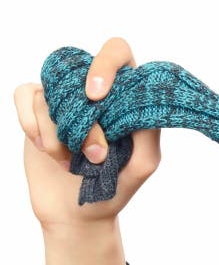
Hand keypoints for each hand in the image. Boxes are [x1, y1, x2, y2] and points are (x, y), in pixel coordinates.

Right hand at [15, 37, 161, 231]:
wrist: (77, 212)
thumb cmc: (116, 187)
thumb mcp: (142, 164)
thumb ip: (147, 132)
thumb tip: (140, 101)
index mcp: (124, 94)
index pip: (118, 52)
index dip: (106, 65)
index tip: (97, 95)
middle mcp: (92, 89)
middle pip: (78, 67)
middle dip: (81, 116)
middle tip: (93, 154)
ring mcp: (63, 96)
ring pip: (50, 92)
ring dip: (59, 135)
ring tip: (72, 163)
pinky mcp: (35, 107)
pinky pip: (25, 96)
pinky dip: (33, 126)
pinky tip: (47, 150)